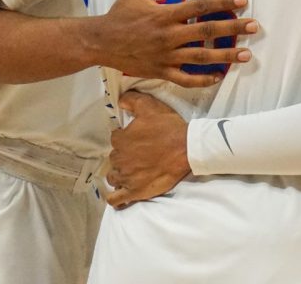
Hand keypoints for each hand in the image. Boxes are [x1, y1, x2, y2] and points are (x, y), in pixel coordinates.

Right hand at [90, 0, 257, 87]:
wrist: (100, 42)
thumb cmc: (120, 13)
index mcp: (165, 14)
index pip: (200, 7)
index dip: (222, 3)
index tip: (242, 1)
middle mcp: (169, 36)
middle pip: (207, 32)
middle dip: (233, 29)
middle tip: (254, 27)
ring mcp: (166, 57)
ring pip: (201, 58)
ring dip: (225, 56)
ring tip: (246, 55)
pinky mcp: (161, 72)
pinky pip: (185, 79)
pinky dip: (203, 80)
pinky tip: (218, 76)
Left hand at [106, 92, 190, 208]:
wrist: (187, 149)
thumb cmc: (169, 127)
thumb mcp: (150, 106)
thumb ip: (132, 100)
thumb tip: (119, 102)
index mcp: (121, 140)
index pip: (116, 139)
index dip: (125, 138)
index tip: (136, 138)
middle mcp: (120, 159)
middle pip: (115, 158)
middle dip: (123, 156)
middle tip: (138, 154)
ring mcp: (126, 177)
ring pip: (114, 176)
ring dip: (119, 174)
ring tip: (131, 171)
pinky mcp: (135, 191)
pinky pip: (116, 199)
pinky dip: (115, 197)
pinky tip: (120, 193)